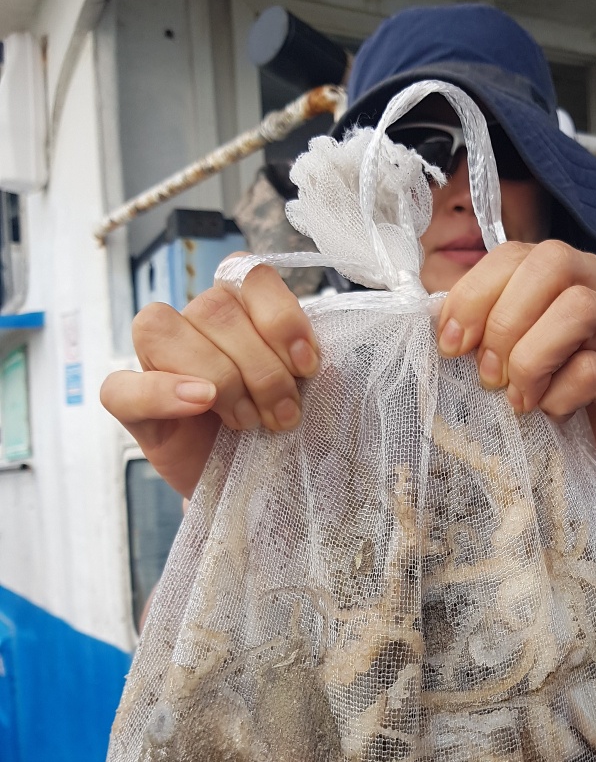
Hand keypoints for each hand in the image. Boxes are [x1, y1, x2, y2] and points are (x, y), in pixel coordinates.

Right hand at [101, 263, 319, 496]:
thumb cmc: (283, 431)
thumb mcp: (308, 393)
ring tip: (250, 422)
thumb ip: (305, 363)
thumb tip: (308, 356)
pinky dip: (162, 391)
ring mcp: (156, 361)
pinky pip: (122, 386)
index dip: (279, 315)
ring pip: (165, 330)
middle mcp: (194, 324)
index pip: (245, 274)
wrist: (258, 487)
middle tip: (286, 414)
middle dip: (261, 368)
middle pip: (214, 309)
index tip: (307, 365)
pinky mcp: (132, 406)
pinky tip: (201, 403)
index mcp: (239, 309)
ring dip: (220, 378)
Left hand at [436, 240, 595, 482]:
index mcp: (586, 277)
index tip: (451, 342)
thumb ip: (487, 324)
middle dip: (505, 320)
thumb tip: (438, 312)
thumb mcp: (513, 355)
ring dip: (531, 358)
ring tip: (519, 398)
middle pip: (556, 263)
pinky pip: (593, 372)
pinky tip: (552, 415)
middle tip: (488, 374)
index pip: (524, 253)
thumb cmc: (554, 405)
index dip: (476, 291)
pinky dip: (557, 397)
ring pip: (580, 309)